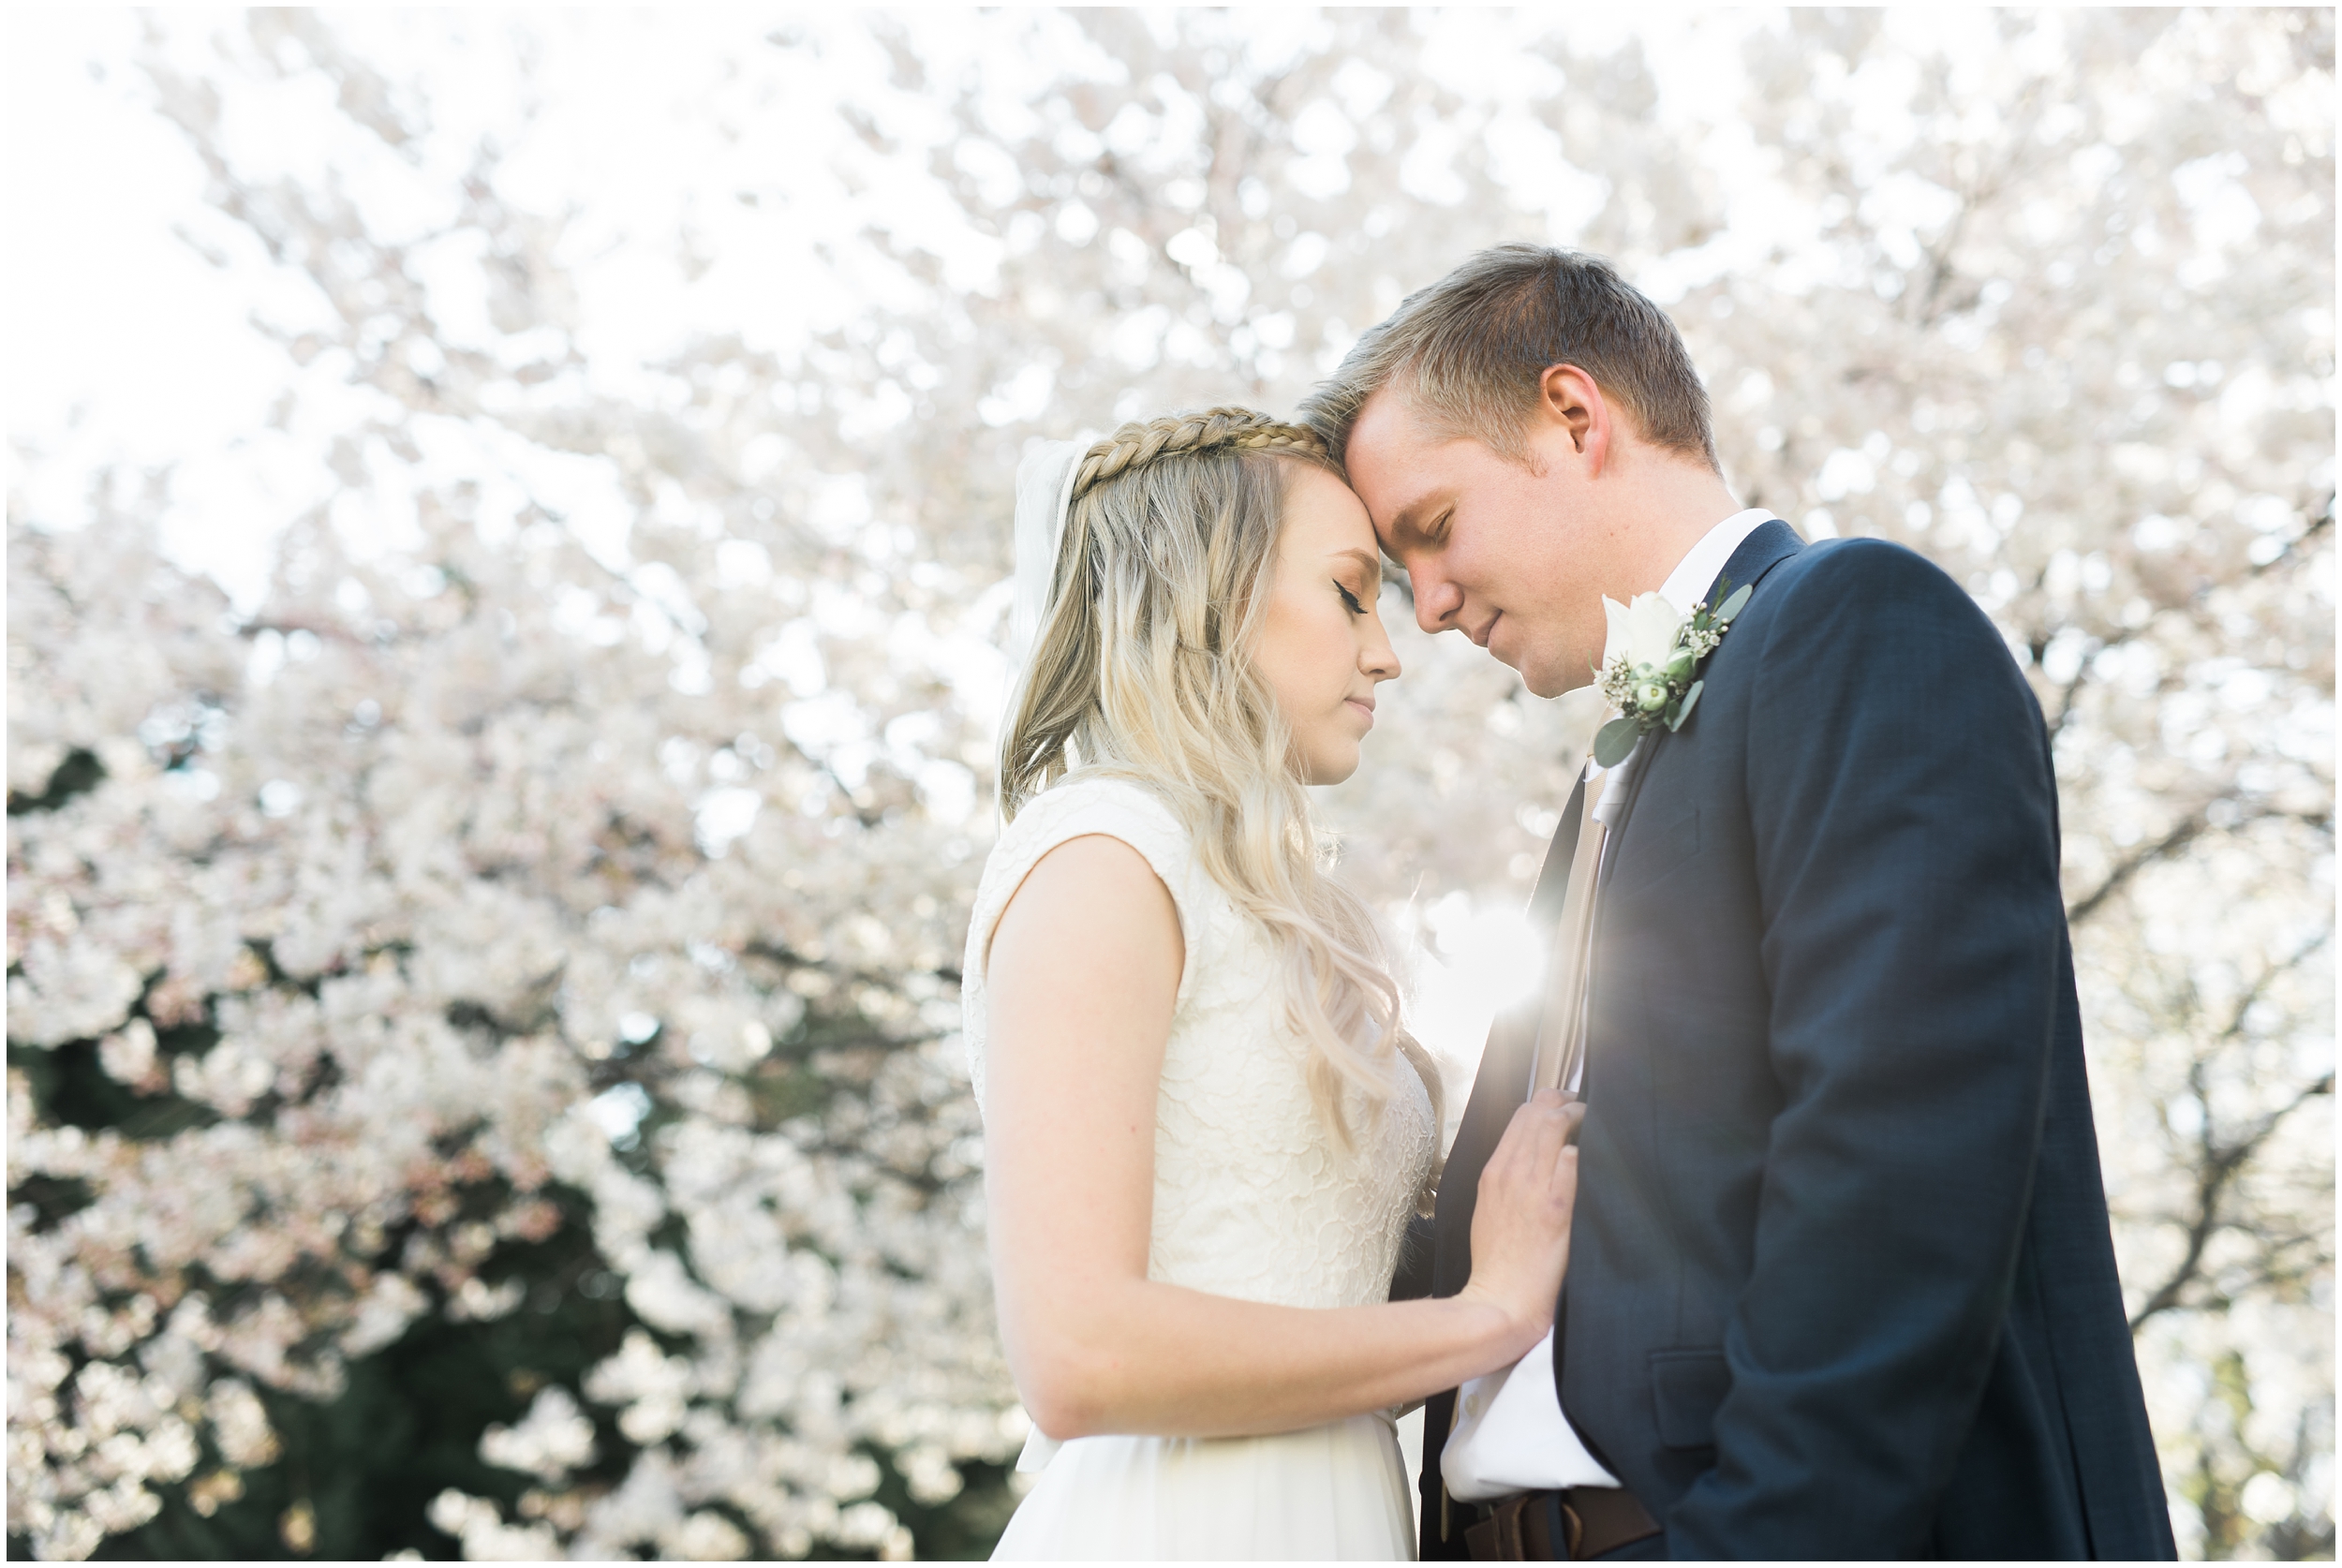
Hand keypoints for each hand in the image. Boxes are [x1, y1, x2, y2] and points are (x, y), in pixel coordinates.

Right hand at [1456, 1089, 1585, 1355]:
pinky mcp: (1556, 1207)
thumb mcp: (1490, 1211)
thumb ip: (1508, 1181)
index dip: (1548, 1102)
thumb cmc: (1498, 1262)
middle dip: (1567, 1101)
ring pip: (1555, 1127)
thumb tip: (1531, 1161)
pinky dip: (1585, 1152)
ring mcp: (1533, 1187)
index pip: (1521, 1116)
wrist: (1501, 1299)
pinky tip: (1598, 1157)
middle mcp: (1511, 1172)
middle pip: (1539, 1112)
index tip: (1566, 1106)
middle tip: (1586, 1108)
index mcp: (1494, 1172)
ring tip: (1597, 1124)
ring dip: (1580, 1119)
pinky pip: (1572, 1162)